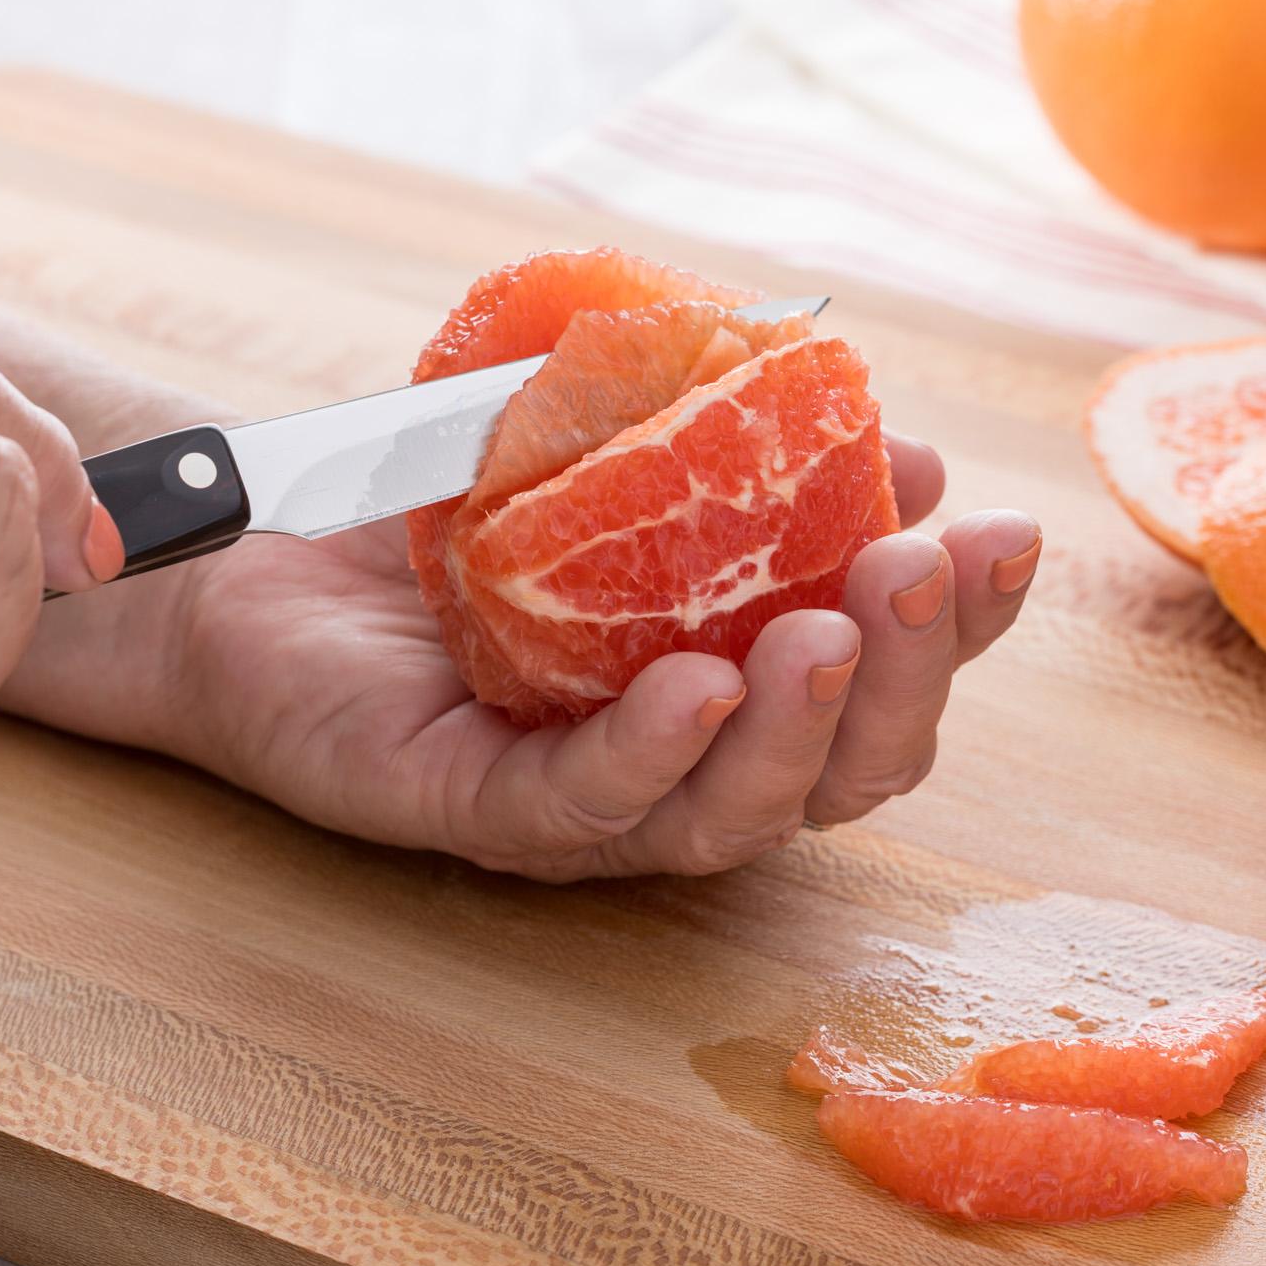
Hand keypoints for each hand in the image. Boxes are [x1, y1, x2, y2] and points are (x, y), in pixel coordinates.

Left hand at [26, 428, 1036, 881]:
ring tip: (828, 630)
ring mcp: (579, 807)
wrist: (257, 556)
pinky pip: (579, 803)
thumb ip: (749, 454)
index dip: (957, 631)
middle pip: (832, 775)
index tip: (1007, 535)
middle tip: (923, 576)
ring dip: (796, 730)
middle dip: (900, 683)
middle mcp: (674, 770)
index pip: (874, 688)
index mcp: (727, 692)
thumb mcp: (608, 451)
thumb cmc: (444, 518)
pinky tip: (697, 689)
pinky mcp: (472, 812)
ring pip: (726, 814)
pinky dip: (648, 753)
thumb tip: (911, 451)